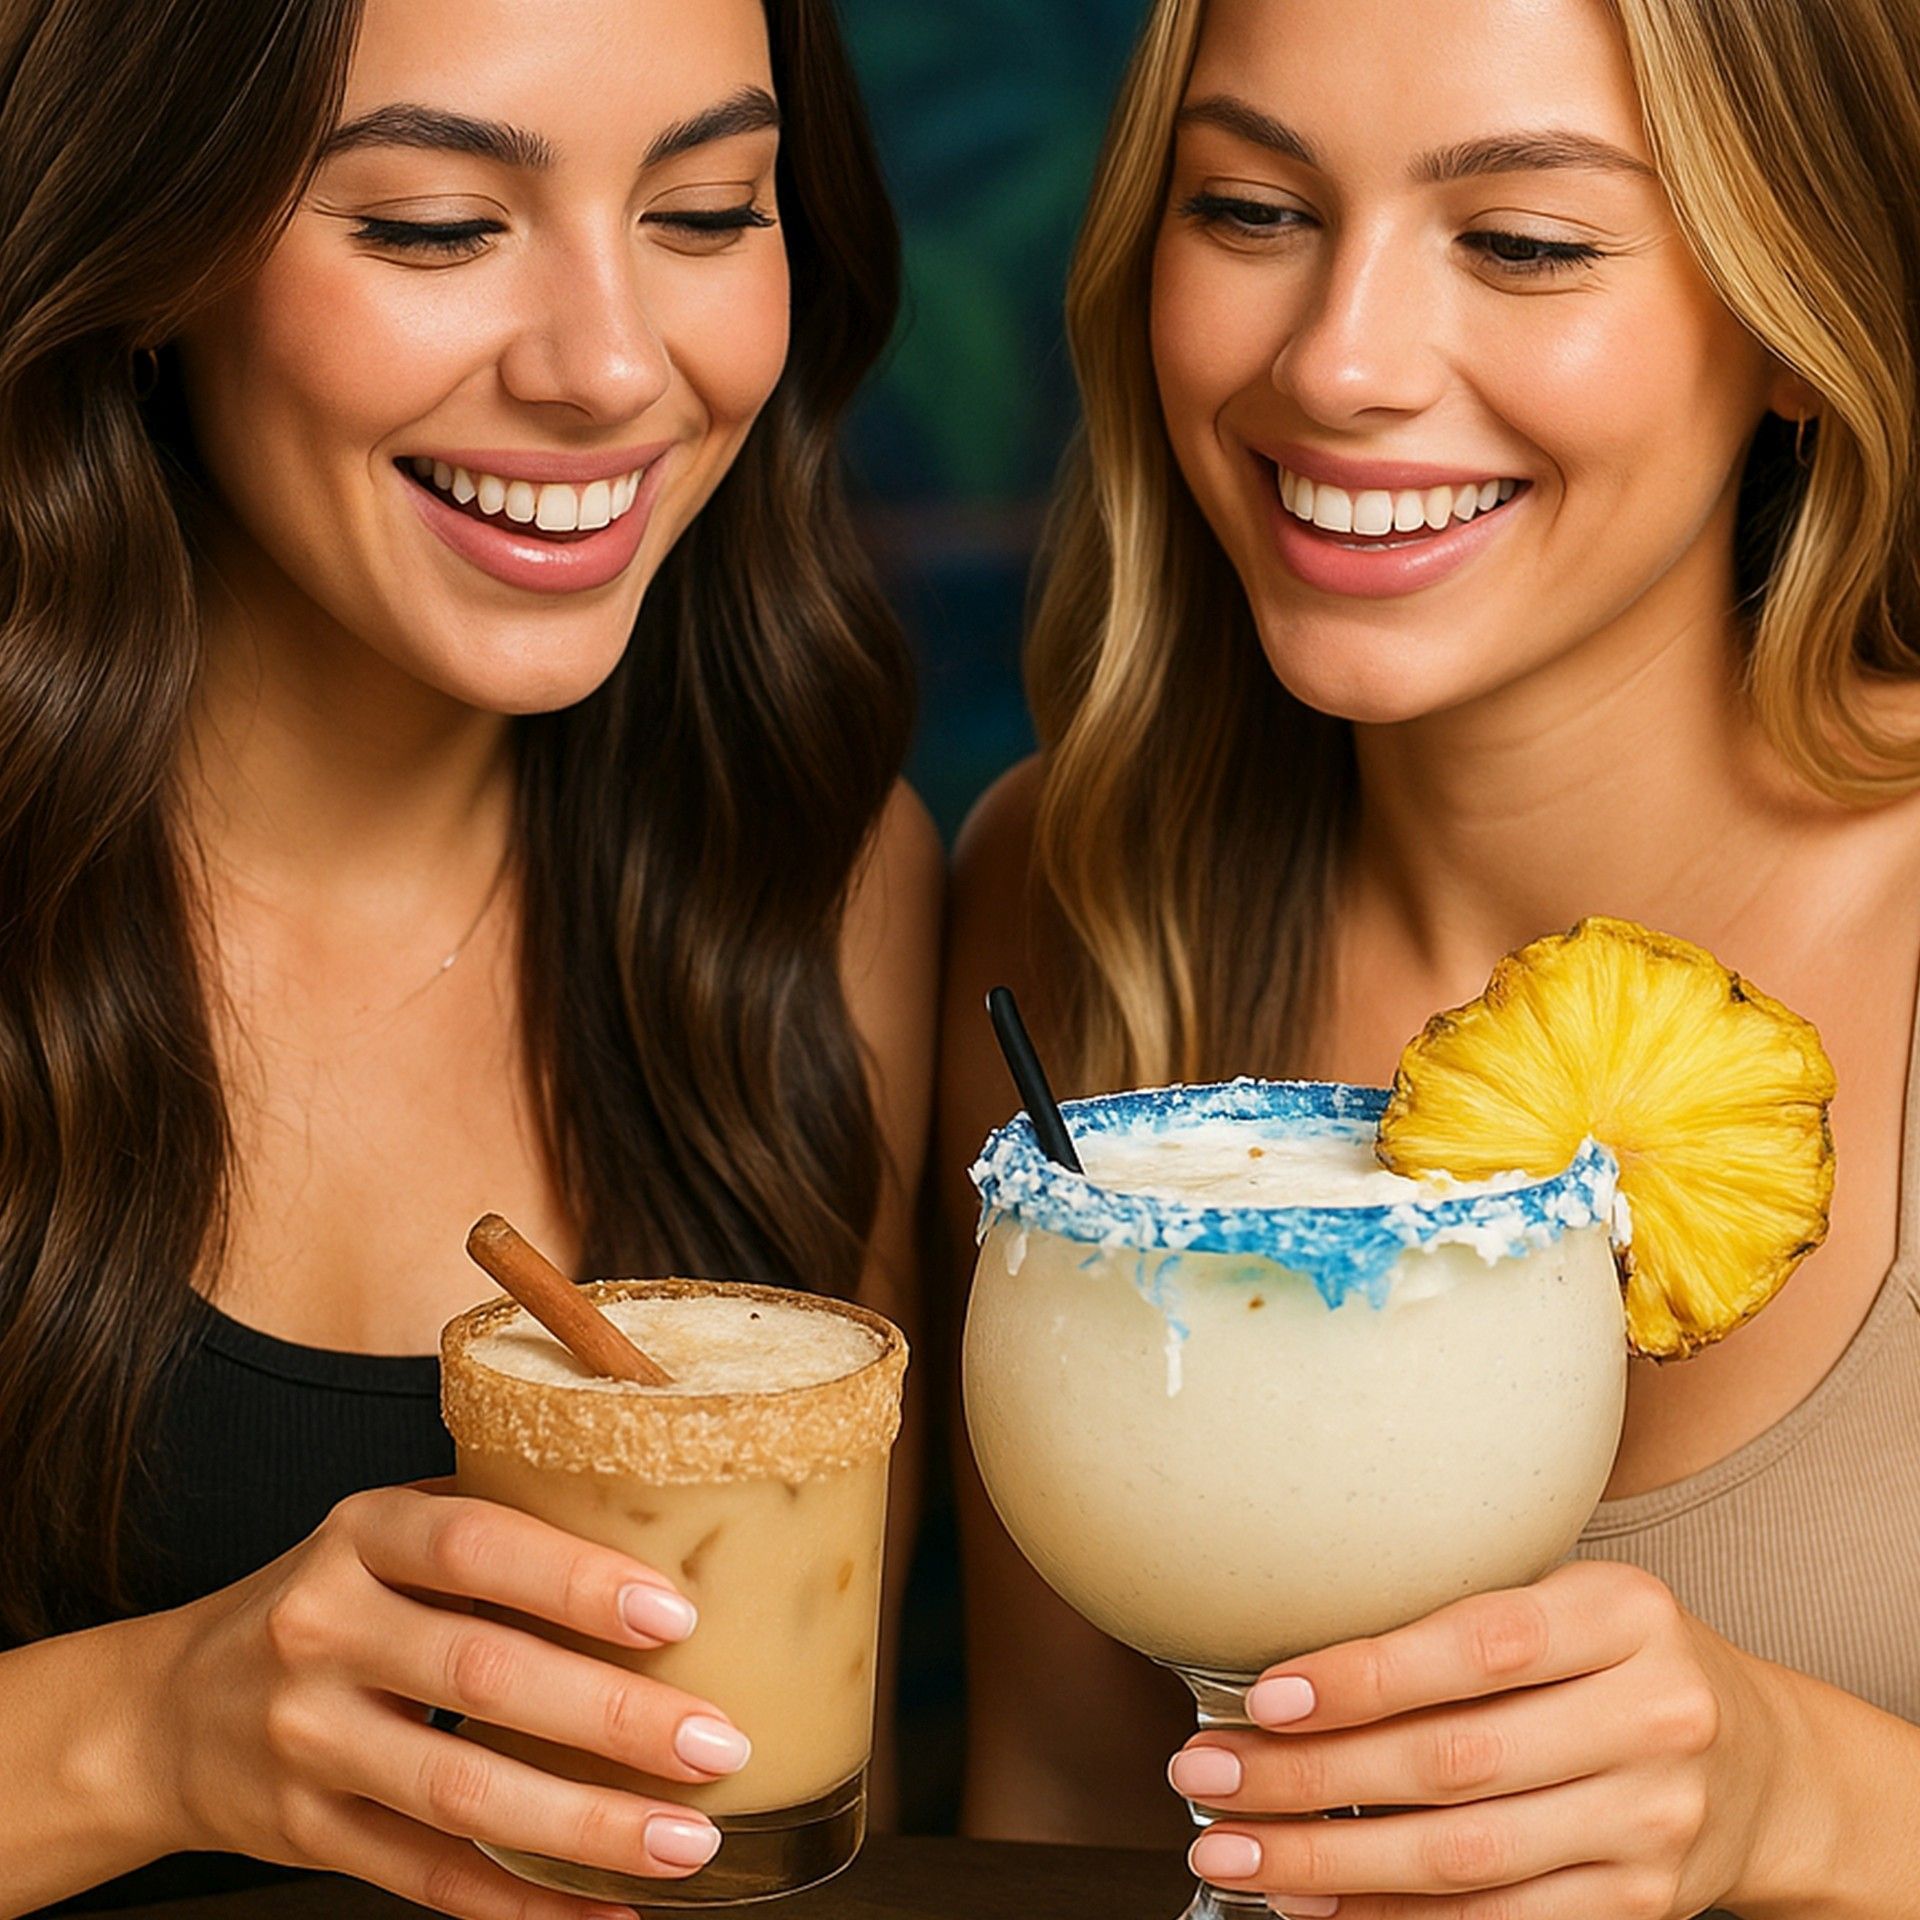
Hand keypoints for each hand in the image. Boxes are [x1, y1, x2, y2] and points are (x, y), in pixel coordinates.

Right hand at [149, 1483, 747, 1918]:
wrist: (165, 1713)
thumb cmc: (329, 1602)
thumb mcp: (387, 1535)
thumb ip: (497, 1527)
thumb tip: (666, 1532)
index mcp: (360, 1538)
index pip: (473, 1548)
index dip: (574, 1580)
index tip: (674, 1614)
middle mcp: (323, 1633)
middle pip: (483, 1678)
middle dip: (613, 1719)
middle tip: (716, 1744)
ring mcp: (308, 1742)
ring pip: (461, 1794)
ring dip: (587, 1826)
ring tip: (687, 1840)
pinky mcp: (306, 1837)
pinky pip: (430, 1878)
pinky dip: (525, 1901)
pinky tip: (609, 1909)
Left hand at [1168, 1561, 1785, 1917]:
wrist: (1763, 1764)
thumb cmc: (1617, 1661)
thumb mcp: (1568, 1602)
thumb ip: (1458, 1620)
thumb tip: (1286, 1668)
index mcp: (1624, 1613)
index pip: (1476, 1646)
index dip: (1363, 1677)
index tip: (1263, 1699)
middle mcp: (1651, 1715)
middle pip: (1454, 1762)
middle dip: (1310, 1779)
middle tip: (1208, 1778)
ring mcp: (1654, 1821)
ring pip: (1465, 1857)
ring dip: (1331, 1862)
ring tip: (1235, 1850)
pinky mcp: (1644, 1906)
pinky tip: (1318, 1905)